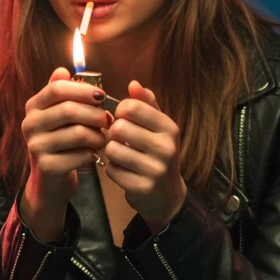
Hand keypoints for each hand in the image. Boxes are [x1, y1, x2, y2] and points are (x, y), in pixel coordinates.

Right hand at [20, 67, 111, 238]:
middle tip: (108, 121)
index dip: (82, 89)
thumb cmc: (61, 140)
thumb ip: (63, 92)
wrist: (50, 179)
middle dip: (95, 114)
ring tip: (102, 139)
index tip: (102, 96)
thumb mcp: (60, 115)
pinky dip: (93, 155)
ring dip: (98, 136)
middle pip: (69, 110)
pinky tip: (93, 155)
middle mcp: (29, 124)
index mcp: (33, 106)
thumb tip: (62, 69)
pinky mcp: (47, 166)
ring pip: (79, 133)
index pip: (57, 89)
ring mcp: (35, 146)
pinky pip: (80, 155)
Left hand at [104, 80, 187, 232]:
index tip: (123, 119)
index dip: (119, 112)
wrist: (167, 195)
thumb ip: (146, 104)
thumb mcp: (158, 127)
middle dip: (113, 133)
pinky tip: (123, 171)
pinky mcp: (142, 187)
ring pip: (112, 149)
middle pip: (118, 127)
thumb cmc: (157, 154)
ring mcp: (155, 169)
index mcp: (169, 128)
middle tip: (120, 140)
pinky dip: (112, 170)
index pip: (131, 106)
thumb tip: (133, 83)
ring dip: (111, 153)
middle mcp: (166, 147)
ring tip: (121, 156)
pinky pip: (111, 170)